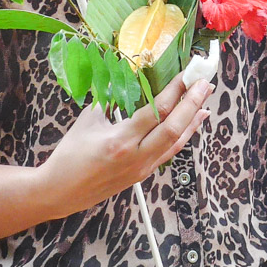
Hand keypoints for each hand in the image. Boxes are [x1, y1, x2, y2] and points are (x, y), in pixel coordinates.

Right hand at [33, 73, 213, 217]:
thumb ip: (110, 101)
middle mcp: (136, 156)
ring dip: (192, 120)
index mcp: (120, 140)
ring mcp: (142, 168)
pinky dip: (183, 136)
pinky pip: (169, 152)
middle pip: (174, 128)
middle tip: (205, 84)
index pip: (157, 112)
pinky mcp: (143, 174)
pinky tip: (191, 124)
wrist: (61, 191)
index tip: (187, 75)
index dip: (175, 91)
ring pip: (176, 143)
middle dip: (192, 103)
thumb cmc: (70, 155)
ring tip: (205, 101)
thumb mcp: (87, 121)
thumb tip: (128, 81)